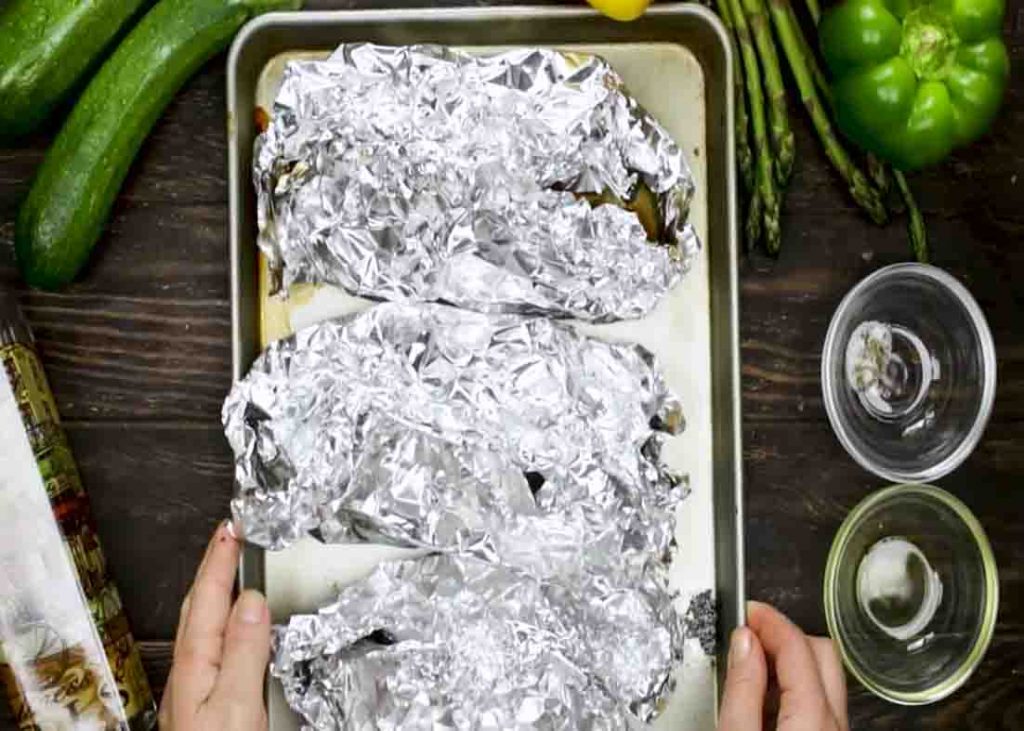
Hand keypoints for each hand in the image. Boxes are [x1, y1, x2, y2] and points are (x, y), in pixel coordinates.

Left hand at [159, 521, 270, 729]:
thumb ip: (243, 650)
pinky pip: (209, 641)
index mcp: (197, 662)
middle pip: (197, 604)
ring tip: (226, 567)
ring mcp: (193, 684)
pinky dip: (219, 618)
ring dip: (213, 590)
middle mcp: (190, 669)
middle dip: (212, 566)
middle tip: (228, 535)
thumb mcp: (238, 703)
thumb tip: (252, 601)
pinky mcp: (202, 698)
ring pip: (200, 622)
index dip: (220, 559)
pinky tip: (230, 624)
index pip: (208, 597)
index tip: (232, 526)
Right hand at [719, 601, 847, 730]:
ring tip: (753, 660)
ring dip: (790, 659)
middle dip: (784, 634)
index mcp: (813, 715)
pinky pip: (820, 702)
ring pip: (824, 676)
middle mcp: (834, 723)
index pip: (797, 645)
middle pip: (822, 653)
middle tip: (750, 631)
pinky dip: (795, 685)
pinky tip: (766, 693)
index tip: (747, 611)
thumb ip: (741, 688)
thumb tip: (743, 641)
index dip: (769, 620)